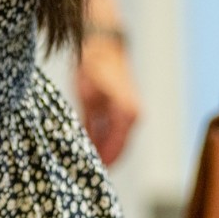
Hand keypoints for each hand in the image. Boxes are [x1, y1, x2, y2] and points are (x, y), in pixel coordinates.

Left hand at [75, 32, 139, 164]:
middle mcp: (134, 116)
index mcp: (125, 115)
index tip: (89, 173)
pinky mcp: (128, 107)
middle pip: (118, 147)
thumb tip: (84, 146)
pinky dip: (106, 136)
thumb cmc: (92, 67)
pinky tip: (91, 141)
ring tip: (84, 158)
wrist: (102, 44)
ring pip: (118, 139)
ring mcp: (133, 111)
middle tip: (84, 170)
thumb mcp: (85, 97)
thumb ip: (88, 123)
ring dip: (104, 147)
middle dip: (103, 158)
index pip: (115, 149)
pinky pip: (117, 129)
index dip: (102, 162)